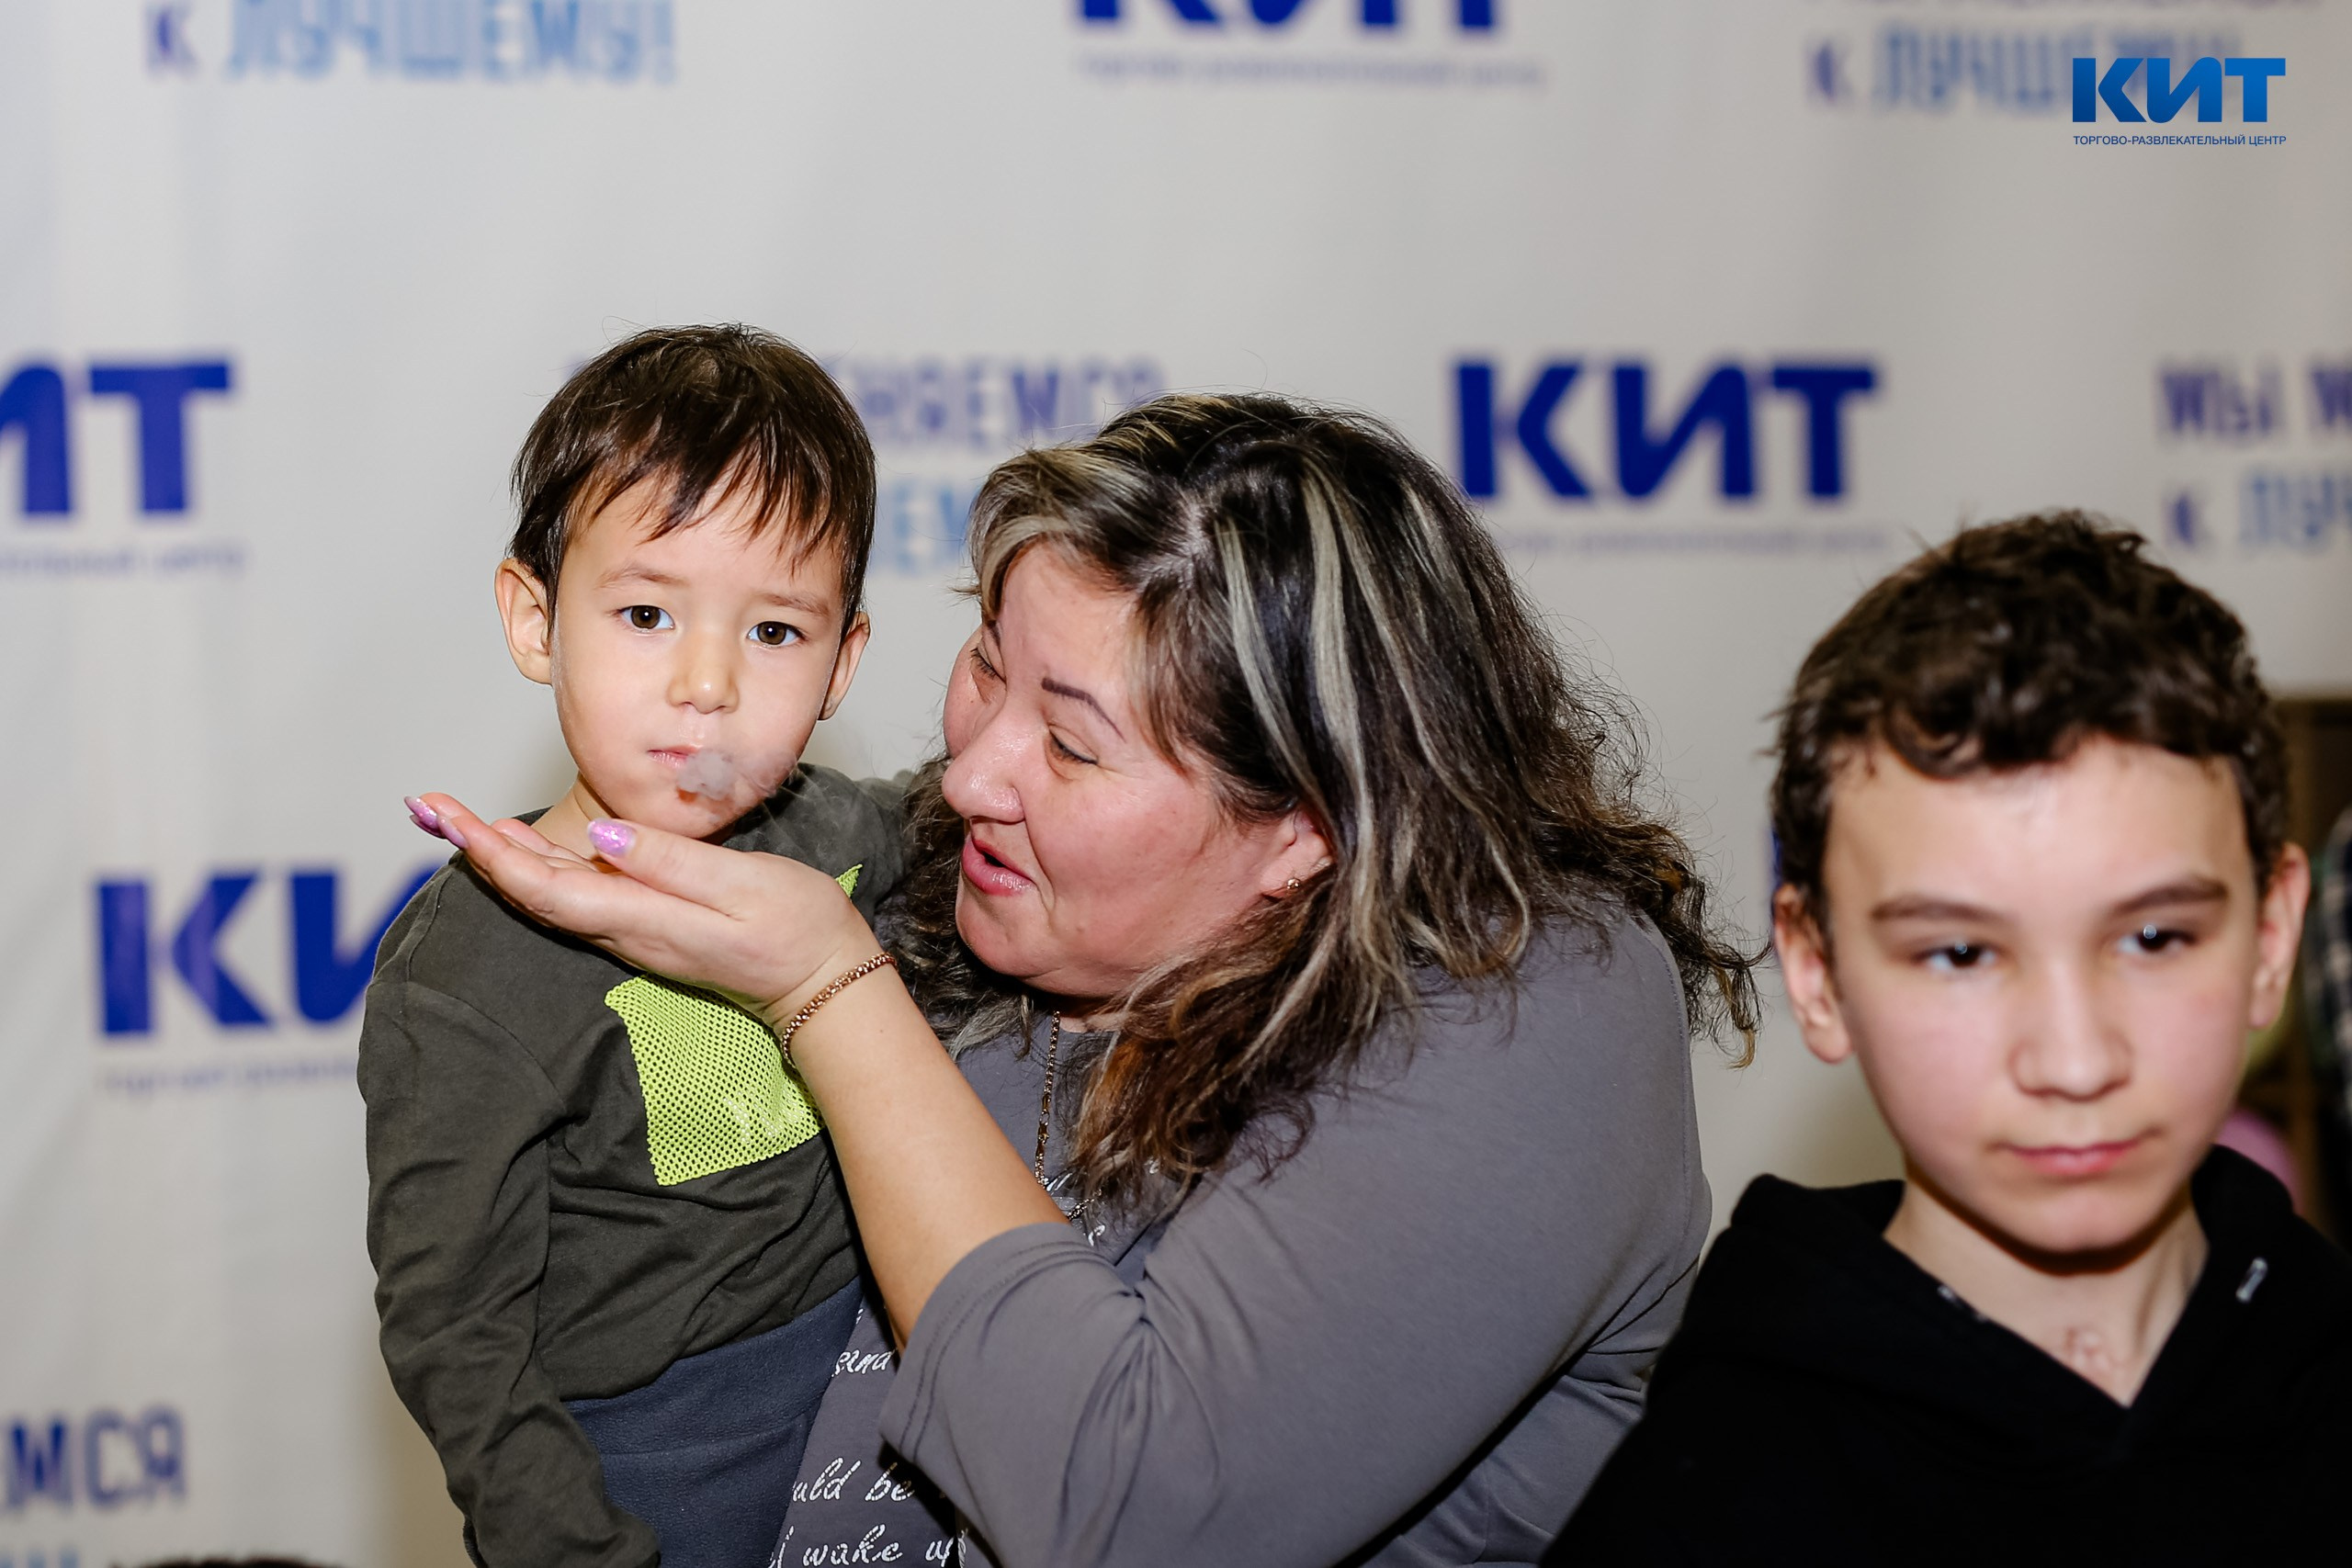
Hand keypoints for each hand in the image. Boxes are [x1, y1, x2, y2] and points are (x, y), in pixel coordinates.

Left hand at [408, 793, 879, 1025]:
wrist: (826, 982)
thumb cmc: (796, 927)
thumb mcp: (741, 884)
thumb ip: (668, 862)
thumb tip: (599, 840)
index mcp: (642, 918)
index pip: (544, 885)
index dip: (489, 851)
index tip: (448, 816)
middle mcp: (627, 931)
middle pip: (533, 891)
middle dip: (476, 847)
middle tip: (427, 805)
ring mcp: (636, 933)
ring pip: (550, 894)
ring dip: (501, 856)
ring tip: (458, 818)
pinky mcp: (650, 927)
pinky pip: (578, 897)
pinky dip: (540, 867)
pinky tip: (525, 846)